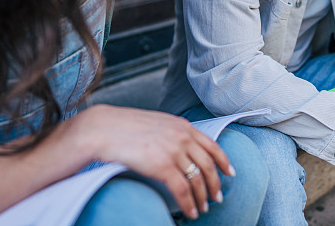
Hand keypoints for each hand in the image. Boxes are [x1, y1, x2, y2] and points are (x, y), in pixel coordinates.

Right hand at [75, 105, 234, 219]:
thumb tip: (183, 146)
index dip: (223, 161)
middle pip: (208, 165)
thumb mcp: (157, 123)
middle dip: (215, 183)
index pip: (212, 145)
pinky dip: (189, 203)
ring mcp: (173, 151)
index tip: (230, 172)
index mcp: (182, 126)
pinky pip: (182, 189)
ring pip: (197, 179)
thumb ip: (173, 133)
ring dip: (203, 197)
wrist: (104, 129)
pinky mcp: (162, 165)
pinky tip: (190, 212)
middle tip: (217, 197)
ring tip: (203, 208)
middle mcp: (182, 137)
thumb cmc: (125, 127)